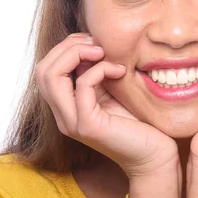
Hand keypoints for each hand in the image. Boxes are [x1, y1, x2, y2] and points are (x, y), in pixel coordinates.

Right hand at [35, 33, 178, 177]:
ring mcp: (72, 122)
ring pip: (51, 76)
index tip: (94, 42)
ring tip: (102, 52)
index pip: (46, 69)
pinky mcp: (88, 125)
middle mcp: (63, 116)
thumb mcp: (112, 90)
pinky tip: (119, 71)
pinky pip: (82, 85)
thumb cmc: (139, 122)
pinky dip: (99, 69)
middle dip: (68, 47)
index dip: (66, 48)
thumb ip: (96, 72)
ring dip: (76, 54)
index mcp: (66, 106)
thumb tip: (91, 43)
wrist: (154, 155)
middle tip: (97, 44)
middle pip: (42, 70)